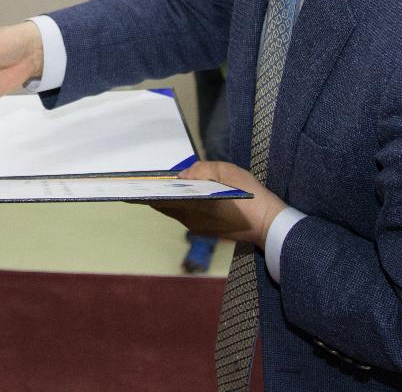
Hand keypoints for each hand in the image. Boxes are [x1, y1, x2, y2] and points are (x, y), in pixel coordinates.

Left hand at [149, 161, 287, 246]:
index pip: (159, 200)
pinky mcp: (207, 231)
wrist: (269, 225)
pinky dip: (183, 205)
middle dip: (157, 193)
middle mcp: (190, 220)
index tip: (132, 186)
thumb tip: (183, 174)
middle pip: (165, 206)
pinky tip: (187, 195)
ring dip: (170, 199)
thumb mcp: (227, 173)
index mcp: (192, 206)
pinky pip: (187, 216)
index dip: (146, 192)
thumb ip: (202, 170)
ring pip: (176, 211)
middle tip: (147, 181)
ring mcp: (198, 228)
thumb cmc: (249, 197)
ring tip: (165, 185)